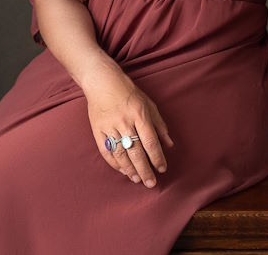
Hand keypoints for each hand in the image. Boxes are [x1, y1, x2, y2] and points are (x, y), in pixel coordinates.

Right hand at [83, 59, 173, 187]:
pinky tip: (123, 171)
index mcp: (140, 115)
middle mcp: (125, 122)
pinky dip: (115, 163)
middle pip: (136, 151)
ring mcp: (110, 127)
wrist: (103, 83)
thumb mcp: (149, 104)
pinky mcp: (97, 131)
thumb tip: (169, 144)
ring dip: (130, 169)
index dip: (157, 157)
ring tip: (138, 179)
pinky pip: (106, 151)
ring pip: (121, 154)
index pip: (150, 141)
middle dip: (145, 169)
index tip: (162, 168)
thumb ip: (159, 125)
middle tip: (151, 183)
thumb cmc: (130, 93)